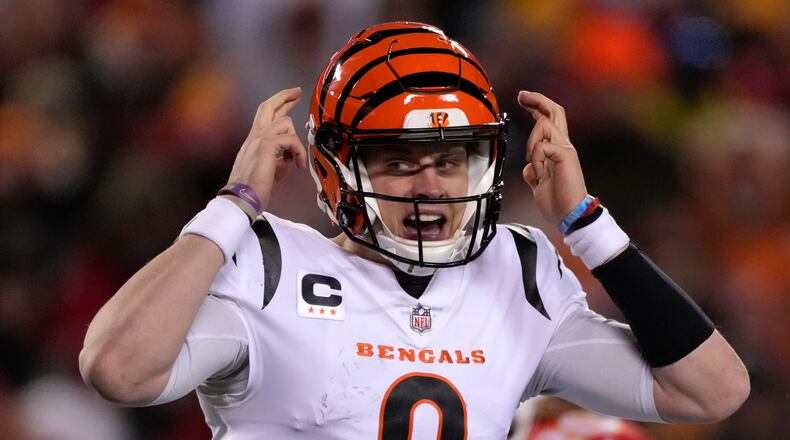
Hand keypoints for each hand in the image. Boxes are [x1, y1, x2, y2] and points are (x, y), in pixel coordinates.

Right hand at [225, 87, 307, 209]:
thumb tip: (292, 157)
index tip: (291, 98)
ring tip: (297, 160)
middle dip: (284, 96)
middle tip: (297, 91)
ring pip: (285, 123)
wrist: (241, 198)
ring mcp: (258, 139)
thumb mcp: (271, 170)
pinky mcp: (266, 146)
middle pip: (268, 106)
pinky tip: (299, 165)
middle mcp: (254, 136)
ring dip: (296, 140)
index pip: (265, 115)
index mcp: (254, 141)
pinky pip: (291, 140)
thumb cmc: (253, 189)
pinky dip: (299, 152)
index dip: (278, 104)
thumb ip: (281, 159)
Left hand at [518, 91, 587, 224]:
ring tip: (533, 164)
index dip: (537, 107)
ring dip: (532, 141)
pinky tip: (538, 172)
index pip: (549, 121)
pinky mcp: (565, 156)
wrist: (570, 215)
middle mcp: (564, 145)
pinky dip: (535, 158)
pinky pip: (543, 146)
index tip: (524, 99)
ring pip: (545, 125)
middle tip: (522, 95)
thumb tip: (528, 168)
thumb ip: (534, 173)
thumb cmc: (557, 203)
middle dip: (537, 100)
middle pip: (555, 112)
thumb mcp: (538, 184)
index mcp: (557, 150)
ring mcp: (566, 149)